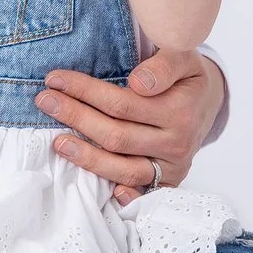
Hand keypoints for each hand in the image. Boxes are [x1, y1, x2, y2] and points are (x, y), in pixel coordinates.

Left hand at [35, 45, 220, 205]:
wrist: (208, 104)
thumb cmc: (186, 77)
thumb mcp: (184, 58)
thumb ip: (164, 65)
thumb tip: (138, 83)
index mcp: (180, 111)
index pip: (122, 104)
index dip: (85, 91)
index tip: (55, 79)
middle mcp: (177, 142)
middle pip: (116, 136)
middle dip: (75, 118)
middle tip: (44, 102)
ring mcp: (172, 166)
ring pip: (123, 168)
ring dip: (86, 157)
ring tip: (56, 142)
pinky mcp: (169, 182)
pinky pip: (142, 193)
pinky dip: (122, 195)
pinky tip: (98, 187)